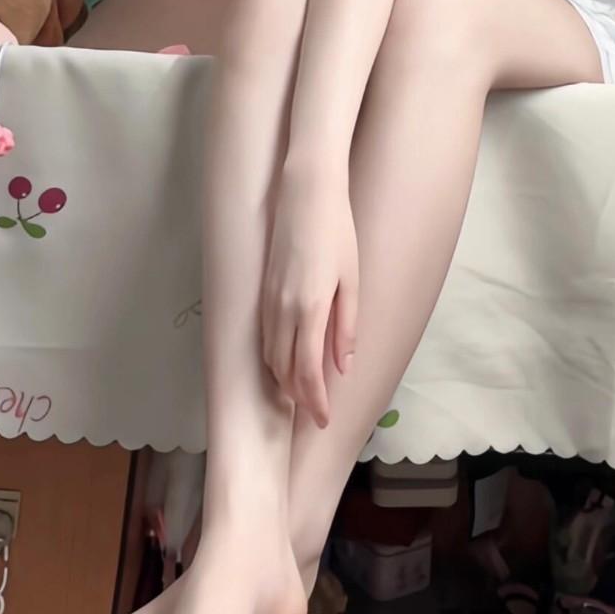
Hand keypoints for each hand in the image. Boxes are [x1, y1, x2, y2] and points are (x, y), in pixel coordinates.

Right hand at [261, 165, 358, 426]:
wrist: (307, 193)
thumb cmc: (337, 232)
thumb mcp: (352, 280)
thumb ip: (346, 327)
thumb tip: (343, 367)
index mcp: (310, 309)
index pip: (307, 373)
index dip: (315, 402)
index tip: (323, 420)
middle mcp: (283, 309)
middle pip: (283, 370)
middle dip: (298, 397)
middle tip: (314, 413)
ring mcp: (268, 298)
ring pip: (269, 354)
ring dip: (282, 379)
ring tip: (300, 393)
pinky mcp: (262, 288)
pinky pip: (264, 334)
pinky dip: (273, 355)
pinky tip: (284, 359)